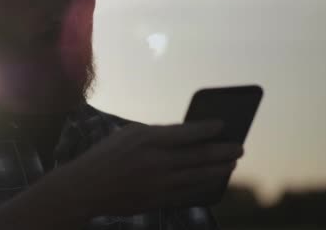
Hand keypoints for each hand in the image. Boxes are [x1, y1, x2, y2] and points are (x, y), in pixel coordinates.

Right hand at [63, 120, 242, 216]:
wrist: (86, 188)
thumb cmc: (107, 156)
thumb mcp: (128, 134)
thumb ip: (157, 135)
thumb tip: (188, 137)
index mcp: (147, 139)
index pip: (187, 132)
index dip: (208, 128)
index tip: (223, 125)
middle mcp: (156, 162)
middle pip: (199, 156)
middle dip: (223, 151)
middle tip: (239, 147)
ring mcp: (157, 184)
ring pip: (198, 176)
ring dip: (218, 170)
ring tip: (230, 164)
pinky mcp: (157, 200)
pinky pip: (187, 193)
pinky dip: (203, 187)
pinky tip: (212, 181)